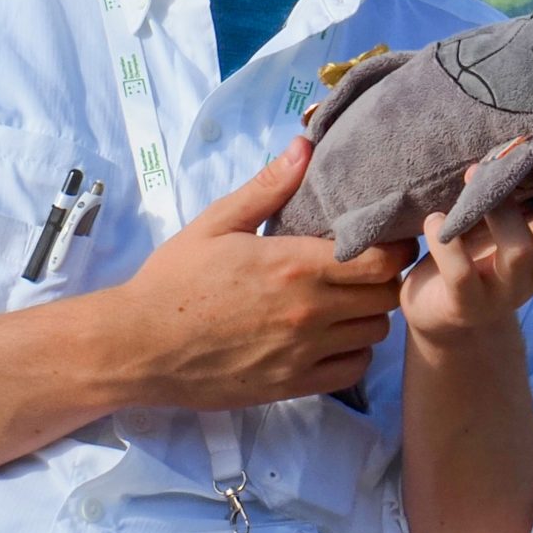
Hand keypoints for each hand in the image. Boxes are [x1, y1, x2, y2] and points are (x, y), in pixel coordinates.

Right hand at [111, 137, 416, 408]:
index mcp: (295, 266)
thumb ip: (267, 187)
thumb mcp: (216, 223)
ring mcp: (302, 353)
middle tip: (366, 268)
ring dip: (370, 315)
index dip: (395, 248)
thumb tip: (304, 147)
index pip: (383, 260)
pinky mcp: (291, 386)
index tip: (385, 240)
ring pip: (374, 334)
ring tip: (349, 300)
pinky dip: (353, 354)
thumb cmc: (173, 280)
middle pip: (386, 297)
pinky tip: (333, 337)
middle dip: (384, 279)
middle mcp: (308, 312)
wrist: (136, 346)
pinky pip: (352, 371)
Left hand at [399, 134, 532, 345]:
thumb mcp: (521, 223)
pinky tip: (436, 218)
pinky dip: (448, 244)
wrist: (440, 311)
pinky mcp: (465, 305)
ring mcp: (504, 292)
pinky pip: (461, 275)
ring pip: (518, 252)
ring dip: (501, 209)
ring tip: (477, 172)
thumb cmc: (483, 251)